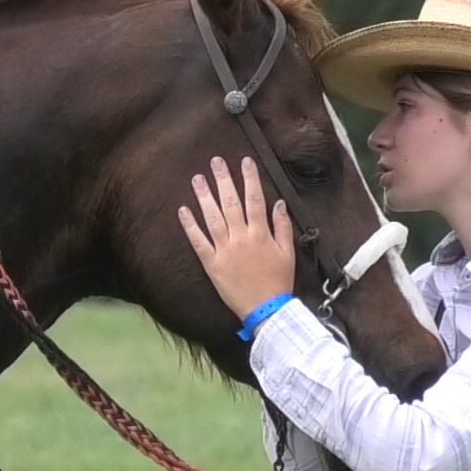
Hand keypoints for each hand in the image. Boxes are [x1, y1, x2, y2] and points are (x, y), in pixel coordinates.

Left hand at [177, 156, 297, 319]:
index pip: (254, 199)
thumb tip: (278, 203)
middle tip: (215, 161)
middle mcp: (241, 238)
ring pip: (212, 217)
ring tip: (197, 178)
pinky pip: (198, 242)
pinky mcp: (211, 264)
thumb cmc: (278, 282)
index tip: (245, 161)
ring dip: (204, 196)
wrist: (266, 309)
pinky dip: (190, 226)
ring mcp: (224, 250)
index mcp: (260, 234)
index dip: (249, 178)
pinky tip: (183, 210)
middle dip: (223, 179)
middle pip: (230, 202)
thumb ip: (282, 227)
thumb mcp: (287, 253)